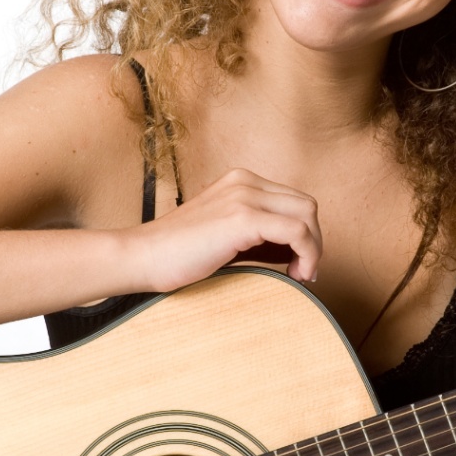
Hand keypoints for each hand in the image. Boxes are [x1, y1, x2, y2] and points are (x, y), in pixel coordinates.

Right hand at [128, 167, 323, 292]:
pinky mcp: (243, 218)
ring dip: (313, 249)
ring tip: (300, 274)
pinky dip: (307, 254)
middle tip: (304, 271)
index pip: (294, 201)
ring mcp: (244, 197)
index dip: (306, 233)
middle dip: (314, 241)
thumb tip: (295, 253)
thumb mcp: (224, 236)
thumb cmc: (176, 255)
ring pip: (307, 216)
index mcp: (240, 181)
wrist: (141, 257)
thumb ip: (256, 235)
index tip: (300, 263)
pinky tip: (297, 273)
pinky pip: (297, 232)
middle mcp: (245, 182)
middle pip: (306, 206)